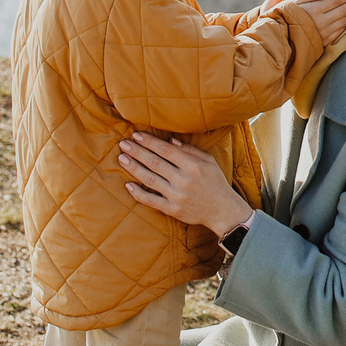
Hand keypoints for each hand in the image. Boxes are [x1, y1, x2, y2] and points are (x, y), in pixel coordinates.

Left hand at [118, 133, 254, 234]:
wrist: (223, 210)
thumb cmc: (215, 182)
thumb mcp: (209, 161)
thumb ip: (190, 150)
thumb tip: (170, 140)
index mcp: (193, 165)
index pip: (166, 150)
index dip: (149, 142)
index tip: (136, 135)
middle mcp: (183, 180)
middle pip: (155, 163)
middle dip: (137, 151)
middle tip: (123, 144)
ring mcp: (177, 196)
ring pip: (150, 180)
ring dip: (134, 168)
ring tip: (122, 158)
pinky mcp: (172, 210)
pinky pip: (151, 201)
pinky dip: (138, 193)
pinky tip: (128, 185)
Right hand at [287, 0, 345, 42]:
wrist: (282, 37)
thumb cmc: (287, 16)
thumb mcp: (295, 1)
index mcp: (316, 9)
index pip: (337, 0)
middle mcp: (322, 20)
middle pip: (344, 9)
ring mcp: (325, 31)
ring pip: (345, 20)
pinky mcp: (325, 40)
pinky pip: (340, 31)